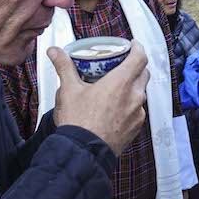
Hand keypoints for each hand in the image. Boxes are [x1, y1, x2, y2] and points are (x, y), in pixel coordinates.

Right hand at [49, 41, 148, 155]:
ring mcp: (138, 113)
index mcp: (121, 82)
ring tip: (116, 88)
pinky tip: (115, 108)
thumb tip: (55, 52)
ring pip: (140, 93)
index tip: (132, 45)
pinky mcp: (136, 128)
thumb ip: (64, 67)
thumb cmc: (78, 121)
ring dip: (132, 87)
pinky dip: (130, 105)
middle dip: (135, 67)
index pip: (140, 57)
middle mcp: (134, 96)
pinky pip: (137, 111)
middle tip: (121, 65)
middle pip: (143, 74)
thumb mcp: (68, 89)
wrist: (83, 152)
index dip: (138, 48)